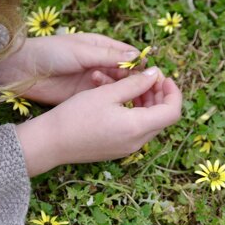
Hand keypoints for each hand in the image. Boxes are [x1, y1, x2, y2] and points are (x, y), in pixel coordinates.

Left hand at [0, 33, 143, 104]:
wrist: (24, 71)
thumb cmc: (52, 53)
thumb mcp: (81, 51)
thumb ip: (108, 56)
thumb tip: (137, 58)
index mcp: (100, 48)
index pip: (127, 56)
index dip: (140, 66)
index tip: (151, 76)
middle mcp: (99, 65)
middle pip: (124, 74)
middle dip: (135, 82)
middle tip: (144, 92)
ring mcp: (92, 82)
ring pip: (116, 88)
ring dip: (123, 93)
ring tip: (129, 98)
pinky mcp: (84, 97)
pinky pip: (103, 100)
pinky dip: (111, 102)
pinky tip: (117, 106)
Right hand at [15, 67, 181, 176]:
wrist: (51, 142)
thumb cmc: (75, 115)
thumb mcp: (106, 93)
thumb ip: (135, 83)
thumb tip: (155, 74)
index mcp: (137, 127)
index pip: (172, 111)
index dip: (173, 91)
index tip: (162, 76)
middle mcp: (136, 142)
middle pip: (162, 118)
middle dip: (158, 95)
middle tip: (146, 78)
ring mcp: (127, 149)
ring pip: (148, 123)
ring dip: (146, 103)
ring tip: (130, 86)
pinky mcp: (116, 150)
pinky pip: (135, 131)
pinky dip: (134, 113)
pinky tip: (119, 101)